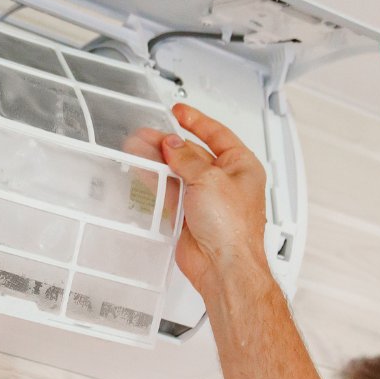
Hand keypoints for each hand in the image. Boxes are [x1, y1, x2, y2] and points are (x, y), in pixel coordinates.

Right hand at [151, 104, 269, 296]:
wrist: (223, 266)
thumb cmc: (233, 229)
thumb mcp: (209, 180)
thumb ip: (186, 158)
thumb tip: (172, 144)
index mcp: (242, 166)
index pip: (217, 134)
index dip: (196, 121)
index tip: (178, 112)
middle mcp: (225, 181)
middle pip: (193, 153)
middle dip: (169, 142)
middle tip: (147, 133)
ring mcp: (206, 198)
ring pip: (178, 172)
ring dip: (158, 159)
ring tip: (138, 147)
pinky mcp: (189, 215)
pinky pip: (170, 191)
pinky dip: (156, 179)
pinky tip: (143, 169)